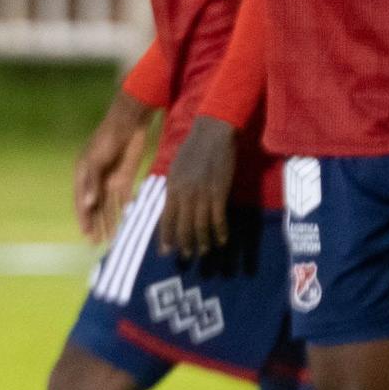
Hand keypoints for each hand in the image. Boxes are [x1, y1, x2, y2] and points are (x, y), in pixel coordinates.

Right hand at [73, 91, 154, 243]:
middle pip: (94, 207)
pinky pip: (123, 198)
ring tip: (112, 238)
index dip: (84, 218)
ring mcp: (110, 179)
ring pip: (109, 206)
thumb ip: (92, 183)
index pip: (82, 201)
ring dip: (109, 221)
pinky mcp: (125, 178)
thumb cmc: (107, 139)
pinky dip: (123, 209)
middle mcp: (95, 180)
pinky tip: (126, 222)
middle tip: (97, 243)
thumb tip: (87, 205)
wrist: (130, 123)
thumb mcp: (96, 160)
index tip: (86, 234)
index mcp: (82, 174)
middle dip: (96, 224)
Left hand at [157, 116, 238, 258]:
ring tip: (204, 251)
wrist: (212, 133)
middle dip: (184, 244)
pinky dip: (220, 231)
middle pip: (183, 226)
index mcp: (172, 188)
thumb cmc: (193, 148)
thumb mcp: (176, 168)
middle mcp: (185, 195)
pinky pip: (218, 218)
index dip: (166, 237)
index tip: (166, 251)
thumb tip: (171, 205)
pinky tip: (222, 239)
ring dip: (203, 242)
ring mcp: (203, 195)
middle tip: (186, 256)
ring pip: (201, 226)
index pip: (167, 219)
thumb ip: (174, 188)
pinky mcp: (219, 192)